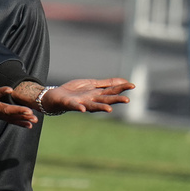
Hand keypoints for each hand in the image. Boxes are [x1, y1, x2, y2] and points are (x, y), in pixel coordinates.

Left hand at [13, 78, 133, 114]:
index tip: (133, 85)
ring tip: (109, 109)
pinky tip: (83, 109)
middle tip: (127, 100)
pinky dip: (79, 108)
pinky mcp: (70, 104)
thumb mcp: (93, 84)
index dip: (122, 88)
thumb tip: (124, 81)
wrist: (57, 96)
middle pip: (106, 99)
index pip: (112, 90)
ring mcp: (82, 103)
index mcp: (98, 94)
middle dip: (116, 100)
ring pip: (94, 106)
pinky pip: (75, 106)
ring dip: (101, 107)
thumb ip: (107, 83)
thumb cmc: (75, 91)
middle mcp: (92, 100)